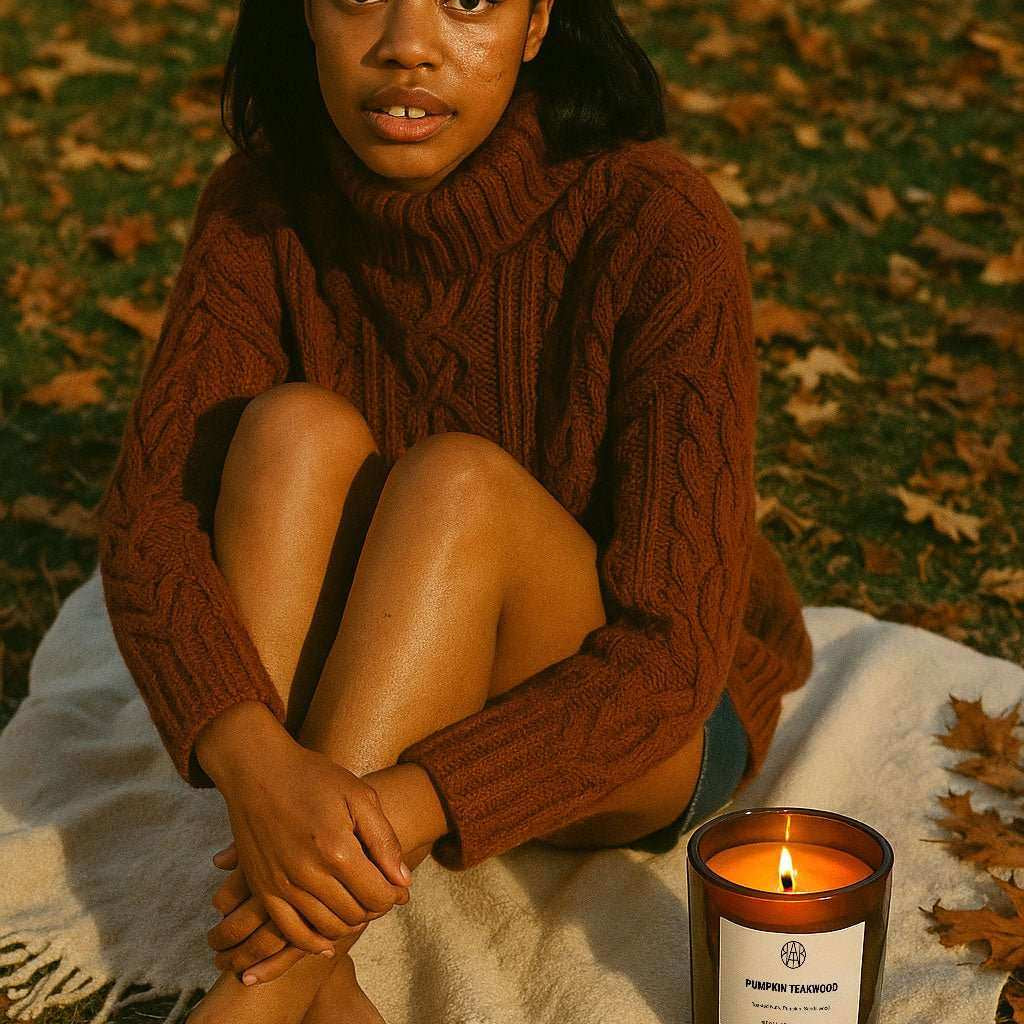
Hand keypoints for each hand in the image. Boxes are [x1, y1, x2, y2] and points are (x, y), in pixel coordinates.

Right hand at [212, 733, 412, 958]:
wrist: (258, 771)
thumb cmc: (313, 778)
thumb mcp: (360, 796)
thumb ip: (384, 841)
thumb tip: (402, 881)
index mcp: (337, 850)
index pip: (378, 896)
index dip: (394, 896)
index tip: (398, 888)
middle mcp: (309, 874)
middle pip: (355, 915)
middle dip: (374, 908)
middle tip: (379, 893)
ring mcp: (283, 886)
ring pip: (327, 928)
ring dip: (349, 923)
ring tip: (357, 904)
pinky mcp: (264, 890)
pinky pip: (291, 933)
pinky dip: (313, 942)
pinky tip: (327, 938)